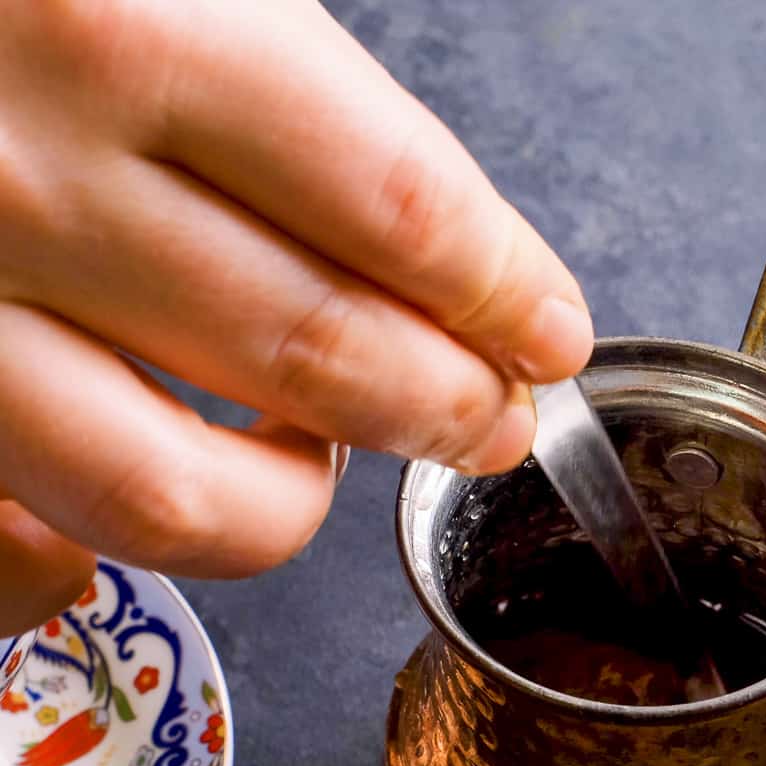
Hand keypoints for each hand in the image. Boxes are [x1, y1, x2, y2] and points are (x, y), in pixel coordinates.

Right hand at [0, 0, 593, 634]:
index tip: (547, 332)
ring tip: (321, 464)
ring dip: (288, 504)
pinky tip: (133, 503)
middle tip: (494, 421)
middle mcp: (4, 176)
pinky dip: (95, 546)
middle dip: (441, 406)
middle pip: (315, 351)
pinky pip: (10, 547)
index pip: (392, 199)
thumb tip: (412, 224)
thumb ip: (244, 56)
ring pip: (172, 494)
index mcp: (102, 7)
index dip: (499, 286)